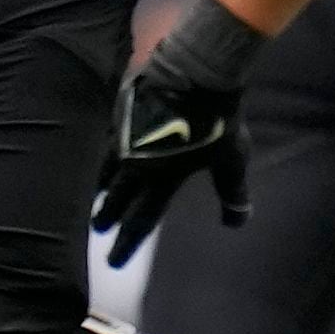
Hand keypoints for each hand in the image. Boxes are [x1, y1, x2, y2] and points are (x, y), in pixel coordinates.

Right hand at [93, 0, 266, 263]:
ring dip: (102, 184)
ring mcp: (126, 134)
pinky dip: (107, 149)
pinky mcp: (123, 110)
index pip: (141, 221)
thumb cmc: (218, 119)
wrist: (198, 71)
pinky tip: (107, 147)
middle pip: (118, 196)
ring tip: (98, 193)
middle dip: (108, 215)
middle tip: (98, 227)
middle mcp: (138, 162)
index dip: (127, 244)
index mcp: (161, 179)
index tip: (114, 263)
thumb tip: (237, 222)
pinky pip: (110, 136)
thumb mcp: (232, 160)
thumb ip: (232, 193)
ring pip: (107, 166)